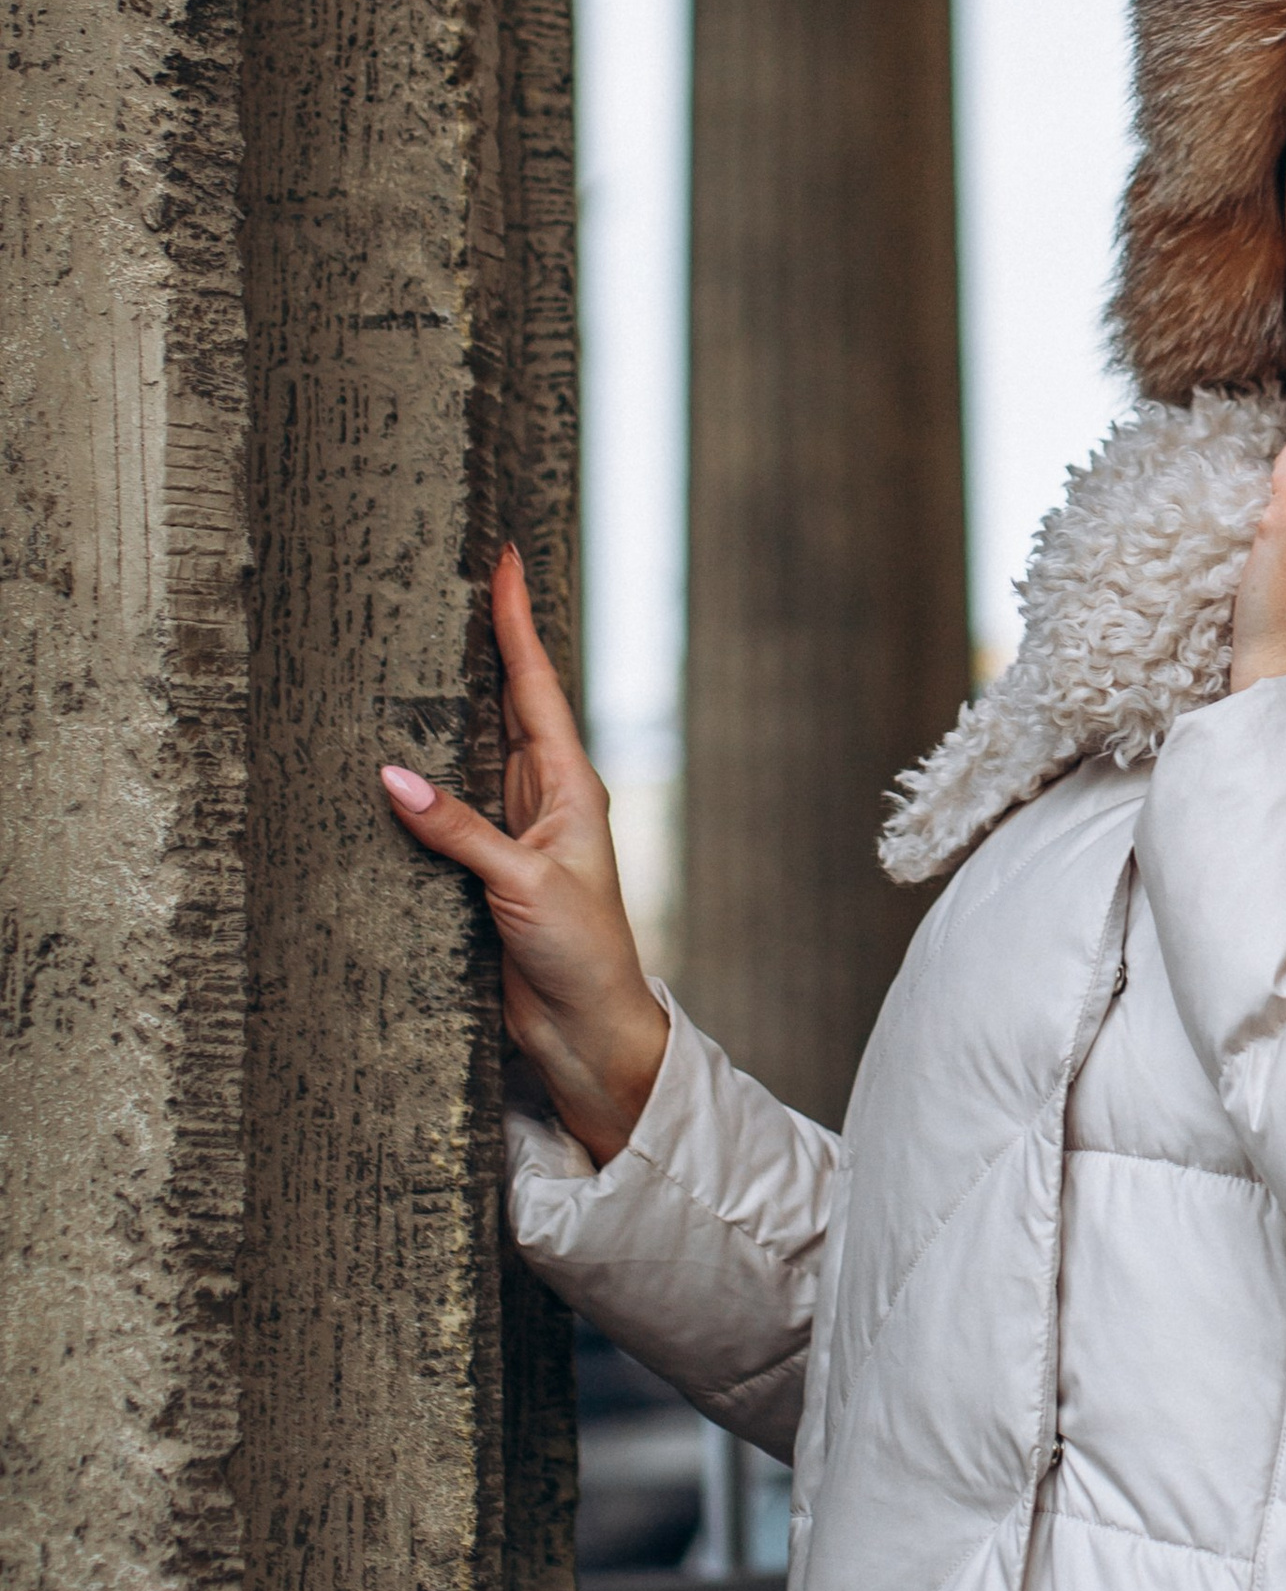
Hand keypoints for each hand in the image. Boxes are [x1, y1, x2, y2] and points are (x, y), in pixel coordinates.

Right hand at [380, 546, 668, 1165]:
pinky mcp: (488, 870)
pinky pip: (451, 806)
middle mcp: (544, 799)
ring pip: (478, 749)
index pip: (535, 686)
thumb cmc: (581, 956)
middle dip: (488, 642)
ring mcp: (516, 832)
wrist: (588, 1032)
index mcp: (569, 786)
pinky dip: (426, 775)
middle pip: (508, 704)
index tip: (506, 559)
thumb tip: (392, 775)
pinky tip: (398, 753)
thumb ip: (460, 830)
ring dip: (456, 701)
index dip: (517, 622)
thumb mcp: (522, 885)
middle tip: (463, 576)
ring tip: (428, 640)